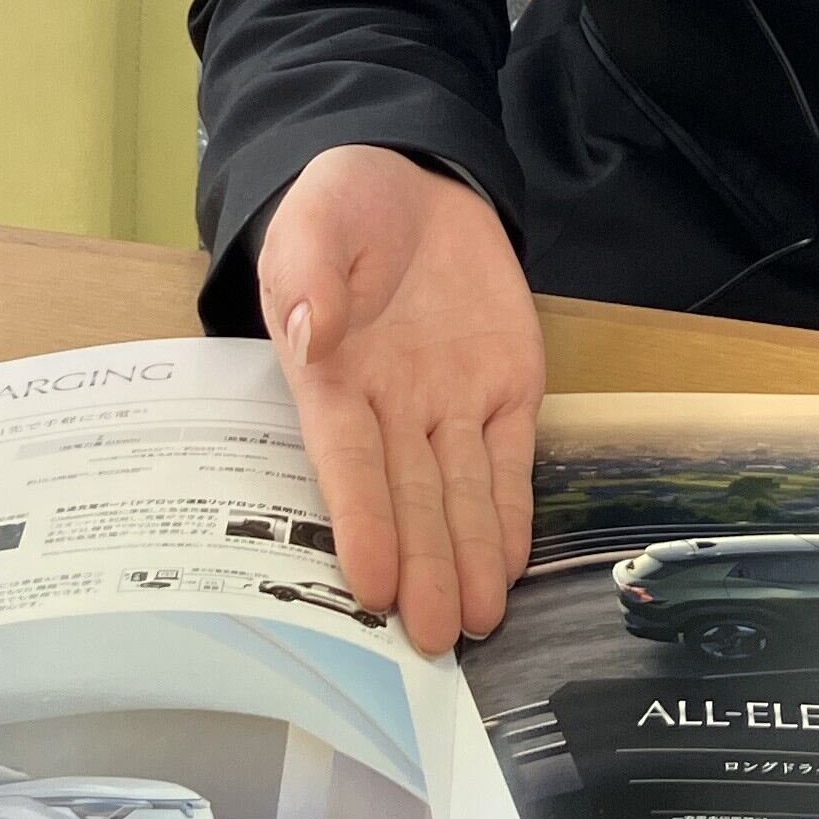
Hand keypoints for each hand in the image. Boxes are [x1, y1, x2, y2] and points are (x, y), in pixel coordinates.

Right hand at [259, 145, 545, 653]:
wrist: (412, 182)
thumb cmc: (343, 209)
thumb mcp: (314, 218)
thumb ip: (309, 269)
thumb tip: (314, 326)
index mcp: (334, 375)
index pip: (347, 460)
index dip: (361, 519)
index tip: (371, 580)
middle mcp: (391, 405)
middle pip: (409, 496)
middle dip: (422, 564)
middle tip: (430, 637)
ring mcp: (451, 402)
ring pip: (461, 493)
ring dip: (468, 556)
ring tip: (476, 622)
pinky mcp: (506, 388)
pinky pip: (509, 459)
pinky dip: (510, 511)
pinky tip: (509, 563)